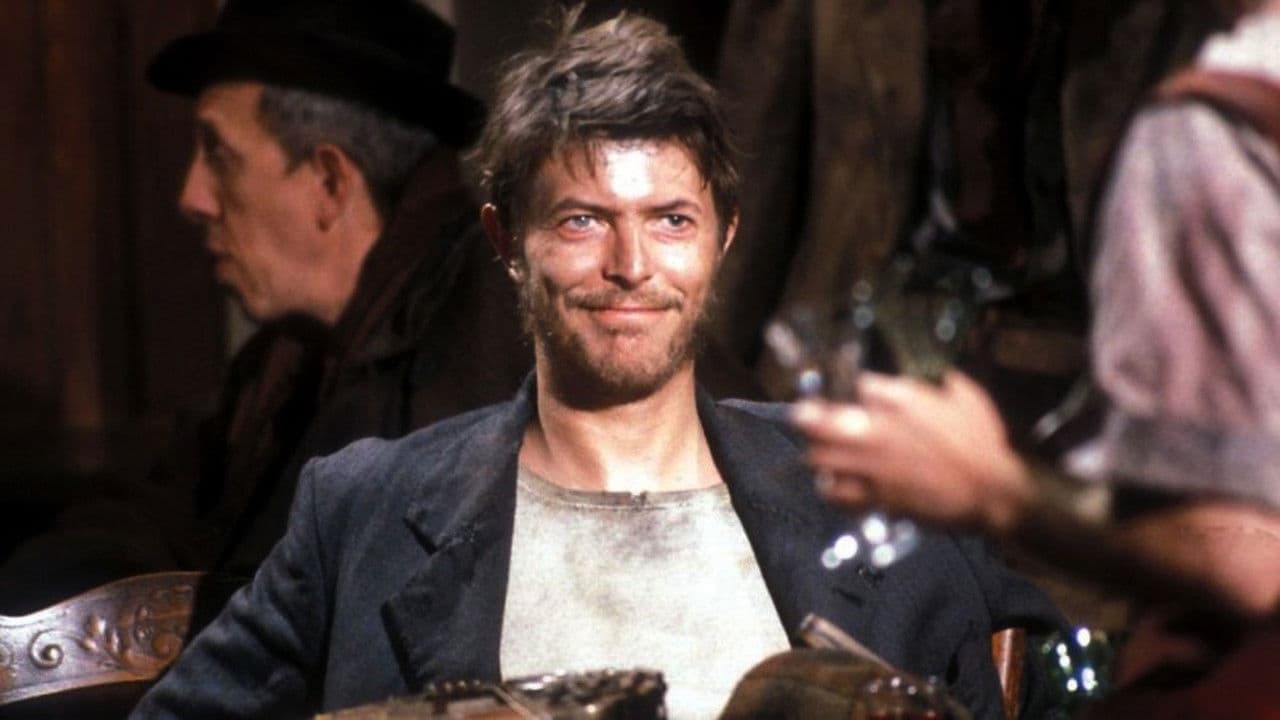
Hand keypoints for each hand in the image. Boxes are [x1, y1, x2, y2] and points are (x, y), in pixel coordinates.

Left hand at [790, 371, 1032, 535]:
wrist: (991, 492)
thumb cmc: (982, 442)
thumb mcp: (964, 398)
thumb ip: (936, 384)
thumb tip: (915, 377)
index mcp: (901, 401)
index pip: (860, 386)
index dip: (850, 388)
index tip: (847, 391)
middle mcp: (878, 431)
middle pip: (822, 421)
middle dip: (809, 418)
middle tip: (803, 418)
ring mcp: (873, 466)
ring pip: (822, 458)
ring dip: (816, 453)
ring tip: (816, 452)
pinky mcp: (875, 497)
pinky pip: (837, 493)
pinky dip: (829, 488)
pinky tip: (830, 484)